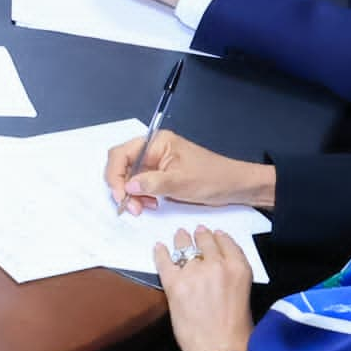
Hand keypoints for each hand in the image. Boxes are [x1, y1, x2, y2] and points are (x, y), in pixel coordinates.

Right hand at [105, 125, 276, 214]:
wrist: (235, 186)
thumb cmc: (213, 178)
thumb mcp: (181, 182)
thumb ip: (151, 183)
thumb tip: (128, 186)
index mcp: (157, 143)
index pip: (121, 154)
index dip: (115, 175)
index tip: (121, 195)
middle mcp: (153, 150)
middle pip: (122, 166)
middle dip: (122, 187)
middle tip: (132, 207)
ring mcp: (156, 163)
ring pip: (129, 178)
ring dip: (132, 195)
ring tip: (143, 208)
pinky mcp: (160, 176)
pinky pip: (141, 185)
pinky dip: (141, 197)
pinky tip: (151, 204)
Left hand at [154, 230, 255, 350]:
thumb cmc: (237, 333)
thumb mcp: (245, 296)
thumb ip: (233, 278)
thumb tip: (221, 274)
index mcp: (239, 269)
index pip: (227, 243)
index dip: (219, 237)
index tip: (214, 234)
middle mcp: (217, 265)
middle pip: (205, 241)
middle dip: (200, 236)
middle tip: (195, 233)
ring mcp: (193, 272)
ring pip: (185, 247)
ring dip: (181, 239)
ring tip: (179, 235)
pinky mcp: (174, 284)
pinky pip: (165, 261)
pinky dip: (161, 253)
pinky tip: (159, 247)